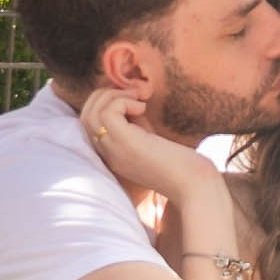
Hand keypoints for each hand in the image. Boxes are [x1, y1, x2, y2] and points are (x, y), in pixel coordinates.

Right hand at [79, 88, 217, 200]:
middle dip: (106, 95)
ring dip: (114, 95)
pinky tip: (143, 108)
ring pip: (91, 112)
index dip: (105, 102)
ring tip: (139, 100)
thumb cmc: (181, 162)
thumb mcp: (149, 137)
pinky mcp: (125, 143)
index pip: (89, 123)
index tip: (131, 97)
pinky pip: (108, 112)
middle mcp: (108, 154)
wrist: (194, 184)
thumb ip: (135, 121)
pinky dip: (123, 101)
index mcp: (112, 153)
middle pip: (85, 115)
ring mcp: (113, 150)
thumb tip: (130, 97)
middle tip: (134, 94)